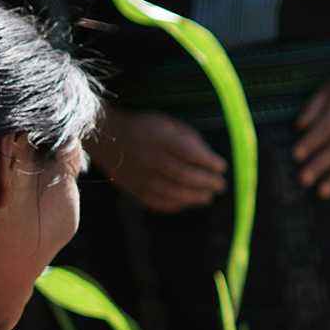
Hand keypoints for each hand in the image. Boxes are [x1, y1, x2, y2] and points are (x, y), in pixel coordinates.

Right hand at [92, 111, 228, 213]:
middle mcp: (149, 158)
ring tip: (208, 197)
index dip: (207, 162)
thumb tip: (211, 159)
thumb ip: (189, 140)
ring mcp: (140, 175)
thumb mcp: (168, 124)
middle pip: (182, 175)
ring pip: (171, 191)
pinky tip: (187, 202)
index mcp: (159, 138)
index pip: (188, 152)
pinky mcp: (133, 188)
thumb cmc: (147, 129)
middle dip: (206, 182)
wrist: (107, 137)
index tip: (222, 166)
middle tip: (220, 185)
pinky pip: (156, 201)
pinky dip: (175, 204)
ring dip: (194, 197)